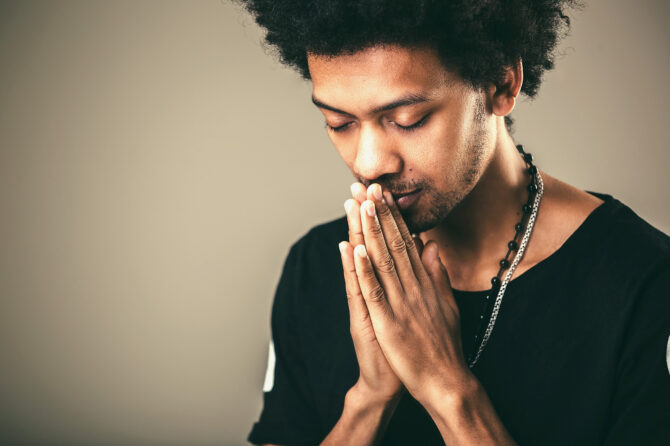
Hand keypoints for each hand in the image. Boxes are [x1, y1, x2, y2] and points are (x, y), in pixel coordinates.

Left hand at [349, 183, 472, 405]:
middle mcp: (413, 287)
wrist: (446, 382)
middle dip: (379, 214)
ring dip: (370, 231)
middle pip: (394, 244)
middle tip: (367, 186)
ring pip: (383, 261)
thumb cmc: (443, 346)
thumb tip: (430, 245)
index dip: (393, 216)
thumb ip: (437, 274)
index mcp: (424, 282)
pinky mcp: (388, 323)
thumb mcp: (445, 304)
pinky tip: (355, 249)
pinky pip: (374, 292)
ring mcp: (401, 304)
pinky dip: (364, 269)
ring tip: (361, 204)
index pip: (406, 242)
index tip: (382, 193)